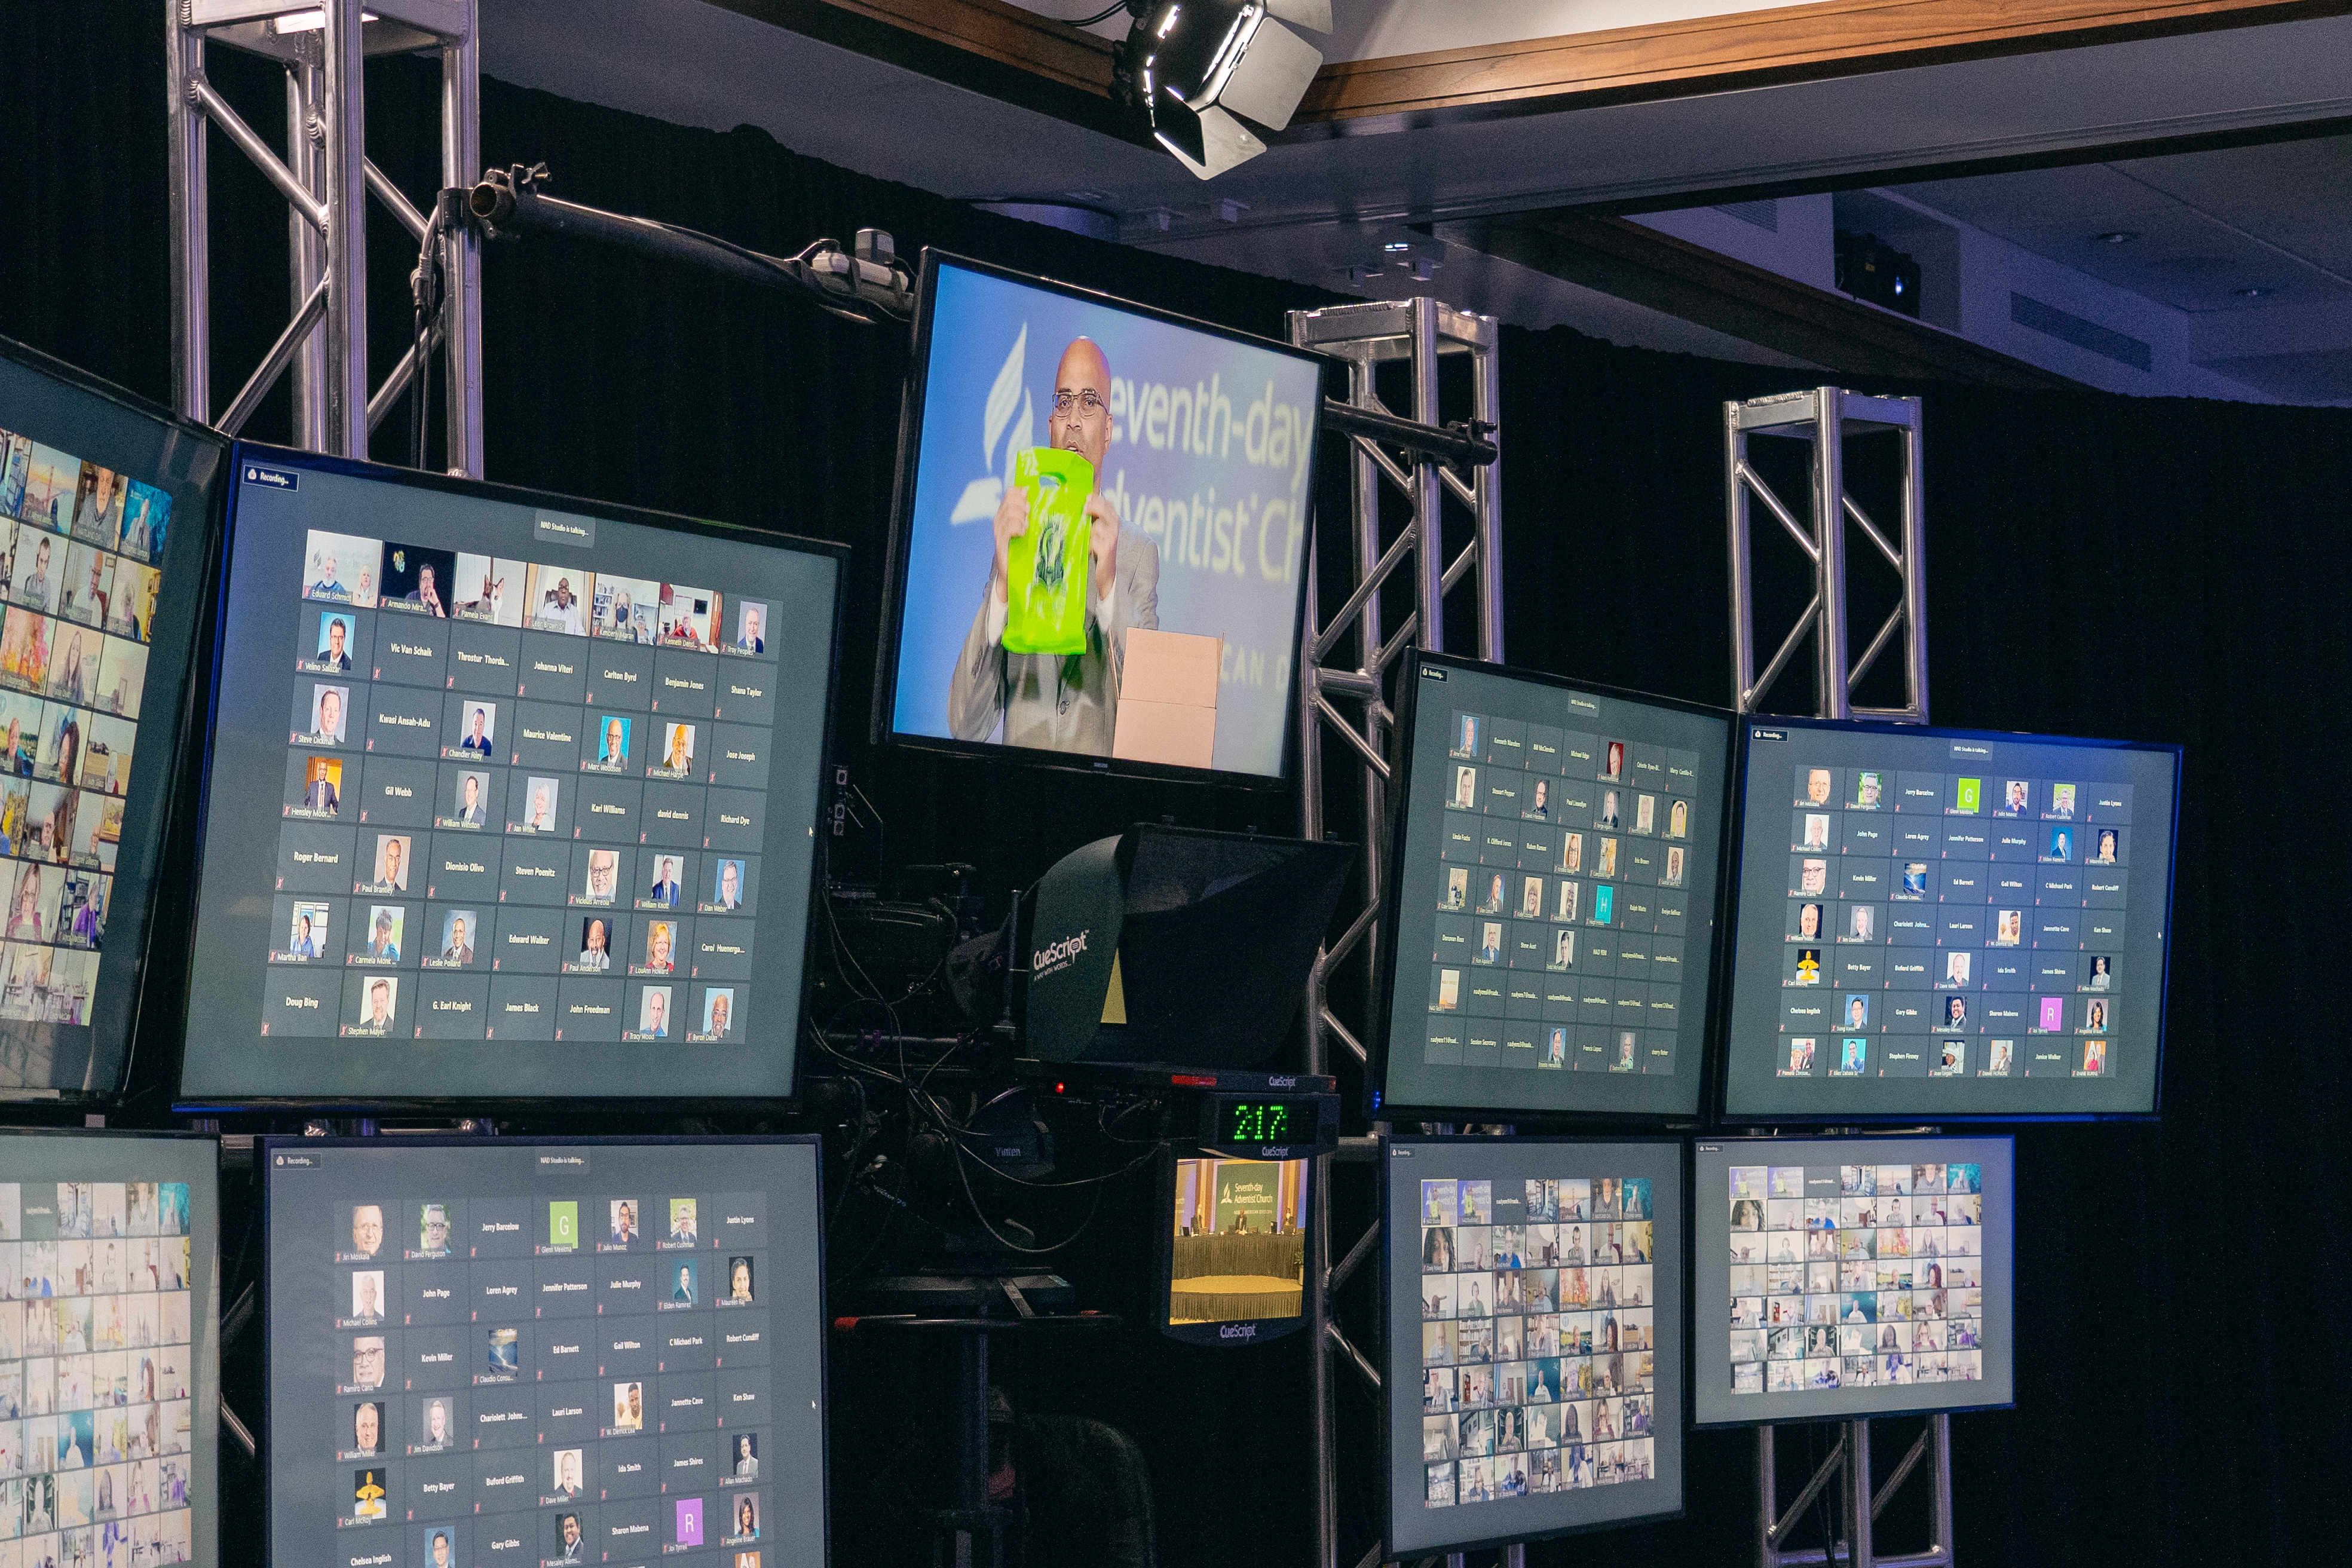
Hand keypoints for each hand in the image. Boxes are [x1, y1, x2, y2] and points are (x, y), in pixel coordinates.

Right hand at [989, 484, 1028, 603]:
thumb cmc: (1023, 549)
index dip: (1021, 494)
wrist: (1012, 572)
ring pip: (1012, 511)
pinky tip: (1022, 534)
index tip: (1030, 505)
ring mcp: (998, 530)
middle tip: (1028, 519)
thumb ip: (1029, 514)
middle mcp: (999, 519)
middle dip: (1024, 506)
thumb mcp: (1027, 528)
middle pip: (1011, 499)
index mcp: (1005, 513)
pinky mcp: (1000, 541)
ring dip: (1022, 518)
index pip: (1010, 492)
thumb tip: (1037, 498)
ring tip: (1026, 529)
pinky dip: (1018, 528)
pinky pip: (1010, 526)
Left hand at [1086, 491, 1119, 601]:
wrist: (1108, 574)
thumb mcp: (1097, 532)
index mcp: (1113, 521)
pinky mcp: (1107, 549)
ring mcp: (1111, 538)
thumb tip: (1084, 500)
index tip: (1086, 498)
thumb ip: (1093, 517)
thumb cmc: (1100, 551)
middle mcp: (1114, 527)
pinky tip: (1089, 550)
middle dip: (1092, 507)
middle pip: (1103, 509)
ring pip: (1096, 525)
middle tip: (1083, 510)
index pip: (1106, 502)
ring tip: (1087, 540)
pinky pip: (1094, 540)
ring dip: (1088, 531)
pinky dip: (1089, 544)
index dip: (1096, 498)